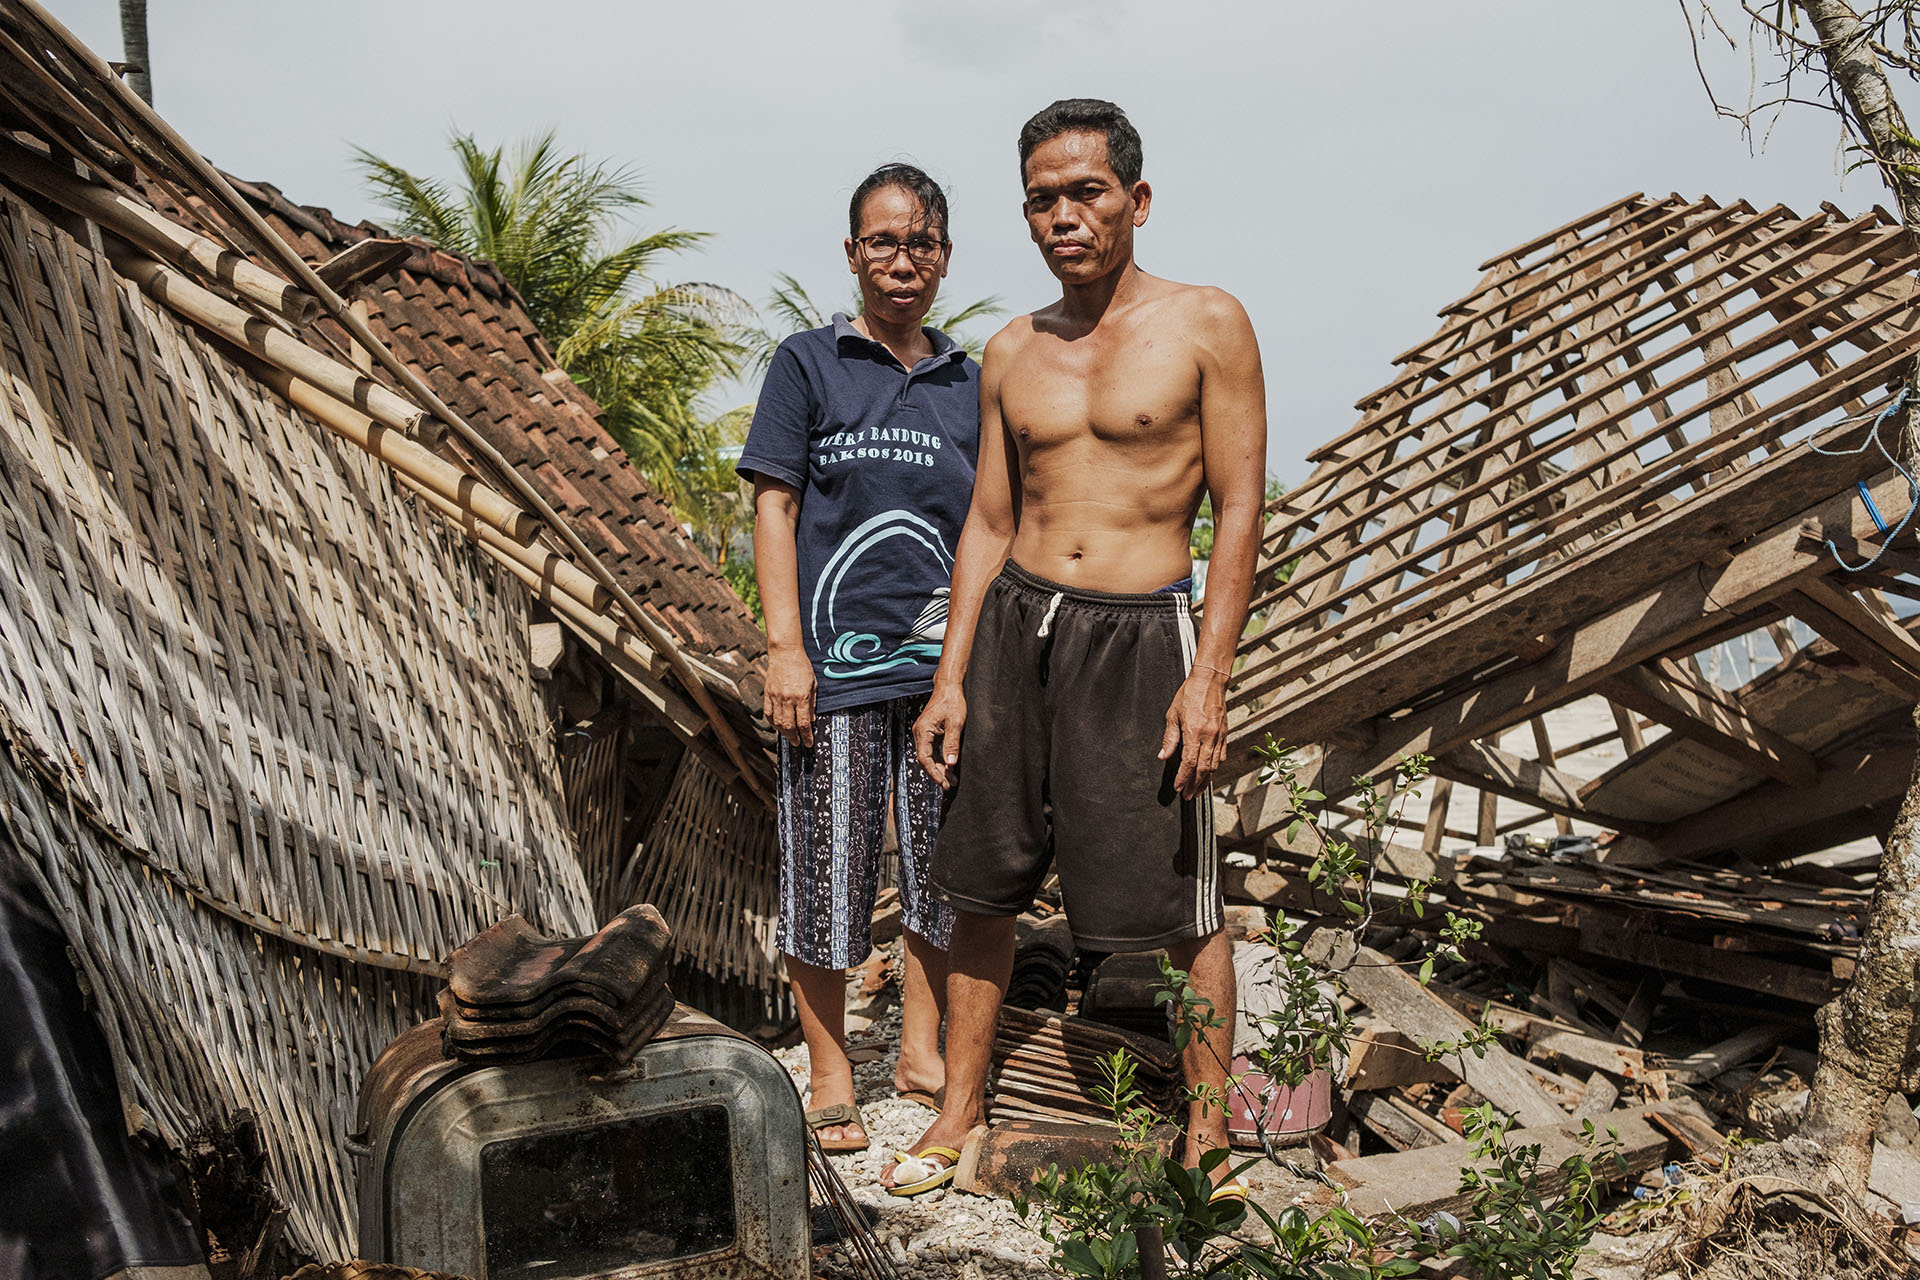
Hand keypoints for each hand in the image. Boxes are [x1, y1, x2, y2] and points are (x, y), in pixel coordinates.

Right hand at [763, 646, 815, 747]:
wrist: (785, 653)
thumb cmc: (802, 667)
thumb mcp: (813, 684)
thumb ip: (812, 703)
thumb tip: (812, 720)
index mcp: (801, 697)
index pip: (804, 723)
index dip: (806, 736)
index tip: (809, 743)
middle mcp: (787, 699)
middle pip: (789, 726)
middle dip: (794, 738)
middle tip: (797, 743)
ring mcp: (776, 697)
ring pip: (777, 722)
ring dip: (783, 733)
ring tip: (789, 737)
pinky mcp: (768, 694)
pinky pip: (768, 713)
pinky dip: (772, 722)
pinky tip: (777, 726)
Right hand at [913, 682, 966, 788]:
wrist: (948, 686)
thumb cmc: (952, 701)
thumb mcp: (956, 723)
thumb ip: (952, 744)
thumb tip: (951, 764)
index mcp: (923, 731)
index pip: (924, 758)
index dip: (933, 772)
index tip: (943, 782)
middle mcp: (919, 733)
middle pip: (925, 759)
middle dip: (937, 773)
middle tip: (949, 785)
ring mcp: (923, 733)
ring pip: (929, 756)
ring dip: (939, 768)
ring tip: (952, 780)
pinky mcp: (929, 732)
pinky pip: (932, 750)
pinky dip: (940, 759)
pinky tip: (950, 767)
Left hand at [1158, 669, 1227, 799]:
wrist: (1210, 681)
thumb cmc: (1189, 694)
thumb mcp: (1172, 715)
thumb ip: (1169, 738)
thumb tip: (1163, 756)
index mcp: (1194, 733)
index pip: (1189, 763)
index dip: (1183, 778)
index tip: (1178, 787)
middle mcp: (1209, 737)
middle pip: (1203, 769)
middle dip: (1195, 785)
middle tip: (1188, 796)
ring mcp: (1219, 736)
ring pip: (1214, 765)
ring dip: (1206, 780)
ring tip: (1198, 790)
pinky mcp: (1225, 733)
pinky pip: (1222, 756)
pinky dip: (1215, 767)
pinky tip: (1209, 773)